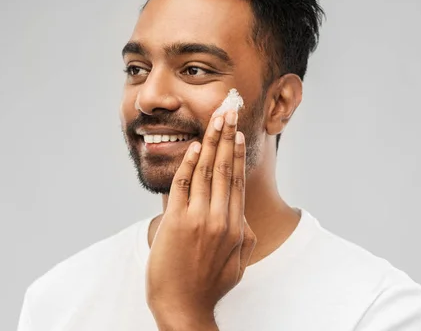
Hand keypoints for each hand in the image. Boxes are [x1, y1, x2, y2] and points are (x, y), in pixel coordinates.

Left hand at [146, 109, 257, 327]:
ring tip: (215, 121)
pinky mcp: (176, 222)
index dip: (237, 154)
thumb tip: (241, 215)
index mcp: (236, 227)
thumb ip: (243, 236)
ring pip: (205, 172)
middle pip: (224, 169)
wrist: (183, 308)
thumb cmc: (209, 287)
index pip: (236, 181)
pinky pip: (182, 186)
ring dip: (211, 142)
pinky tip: (195, 146)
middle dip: (227, 137)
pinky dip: (188, 163)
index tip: (239, 134)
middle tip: (229, 113)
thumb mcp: (238, 263)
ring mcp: (198, 219)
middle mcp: (220, 219)